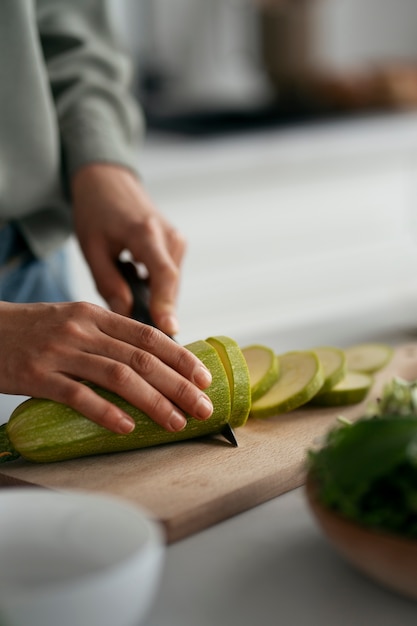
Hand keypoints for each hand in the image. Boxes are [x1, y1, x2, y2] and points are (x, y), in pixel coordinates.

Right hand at [0, 301, 212, 432]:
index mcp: (96, 315)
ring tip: (176, 422)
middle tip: (203, 407)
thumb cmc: (35, 330)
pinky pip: (78, 395)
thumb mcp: (74, 321)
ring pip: (118, 376)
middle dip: (179, 385)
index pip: (148, 336)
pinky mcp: (37, 375)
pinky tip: (127, 427)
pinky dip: (106, 412)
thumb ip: (109, 336)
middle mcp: (82, 329)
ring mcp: (60, 351)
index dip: (181, 358)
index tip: (204, 378)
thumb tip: (151, 362)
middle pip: (142, 359)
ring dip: (153, 402)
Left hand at [71, 163, 185, 335]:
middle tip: (131, 326)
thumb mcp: (92, 248)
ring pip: (171, 284)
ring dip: (153, 297)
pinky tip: (132, 276)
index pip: (164, 275)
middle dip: (155, 309)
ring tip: (125, 285)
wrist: (109, 181)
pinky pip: (170, 276)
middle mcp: (169, 236)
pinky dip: (154, 286)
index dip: (167, 304)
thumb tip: (127, 316)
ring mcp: (177, 240)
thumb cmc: (97, 211)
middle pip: (170, 285)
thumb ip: (109, 284)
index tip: (170, 329)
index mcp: (145, 233)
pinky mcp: (177, 245)